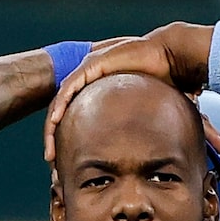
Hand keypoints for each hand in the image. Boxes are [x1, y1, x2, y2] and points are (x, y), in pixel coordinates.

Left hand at [45, 24, 212, 163]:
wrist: (170, 58)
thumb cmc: (162, 83)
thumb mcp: (143, 113)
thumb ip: (138, 130)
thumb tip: (151, 156)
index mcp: (96, 92)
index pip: (71, 118)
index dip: (64, 140)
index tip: (63, 162)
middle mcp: (88, 80)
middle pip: (60, 113)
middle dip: (52, 138)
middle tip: (50, 161)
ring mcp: (88, 70)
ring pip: (59, 102)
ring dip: (51, 128)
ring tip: (49, 151)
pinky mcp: (91, 65)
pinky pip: (68, 88)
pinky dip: (59, 106)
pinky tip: (54, 123)